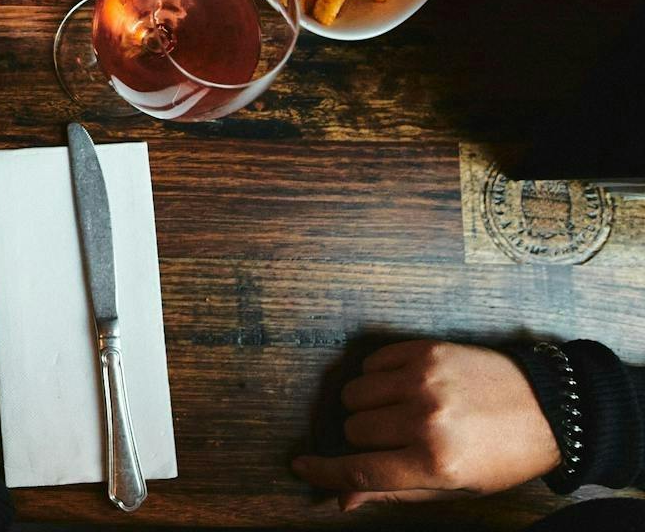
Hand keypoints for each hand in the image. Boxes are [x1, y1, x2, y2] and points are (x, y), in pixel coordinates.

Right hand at [292, 340, 561, 509]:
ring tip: (399, 412)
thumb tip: (343, 499)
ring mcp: (423, 381)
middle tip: (394, 440)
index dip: (324, 472)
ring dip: (367, 406)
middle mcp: (425, 421)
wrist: (549, 408)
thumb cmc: (501, 456)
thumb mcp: (454, 487)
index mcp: (434, 463)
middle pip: (352, 430)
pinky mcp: (425, 351)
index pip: (359, 471)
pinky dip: (378, 377)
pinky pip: (370, 363)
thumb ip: (394, 491)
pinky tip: (404, 387)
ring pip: (354, 394)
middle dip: (365, 439)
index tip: (302, 467)